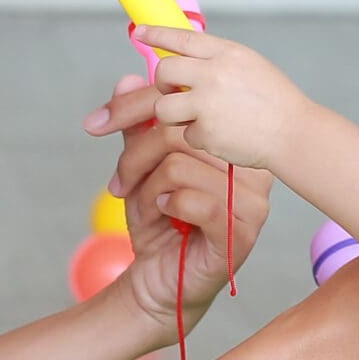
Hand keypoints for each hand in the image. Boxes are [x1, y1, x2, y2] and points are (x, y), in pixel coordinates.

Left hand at [84, 72, 273, 334]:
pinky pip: (196, 201)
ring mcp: (252, 207)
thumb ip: (139, 126)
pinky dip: (168, 205)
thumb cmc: (159, 225)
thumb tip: (129, 78)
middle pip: (182, 135)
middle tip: (120, 182)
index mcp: (237, 154)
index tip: (104, 124)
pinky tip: (164, 215)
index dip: (142, 112)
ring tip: (146, 206)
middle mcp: (254, 176)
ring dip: (148, 188)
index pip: (191, 111)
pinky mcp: (240, 236)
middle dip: (136, 157)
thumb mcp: (142, 168)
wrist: (157, 281)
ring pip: (181, 166)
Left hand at [130, 24, 312, 172]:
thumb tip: (185, 59)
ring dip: (174, 114)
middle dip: (165, 85)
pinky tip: (222, 136)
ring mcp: (208, 104)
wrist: (295, 134)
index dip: (156, 33)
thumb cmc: (276, 101)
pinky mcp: (206, 133)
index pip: (182, 37)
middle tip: (176, 94)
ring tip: (198, 118)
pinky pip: (185, 133)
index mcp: (227, 53)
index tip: (139, 32)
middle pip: (164, 72)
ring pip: (163, 106)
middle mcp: (214, 74)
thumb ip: (218, 60)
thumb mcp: (250, 65)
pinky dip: (199, 137)